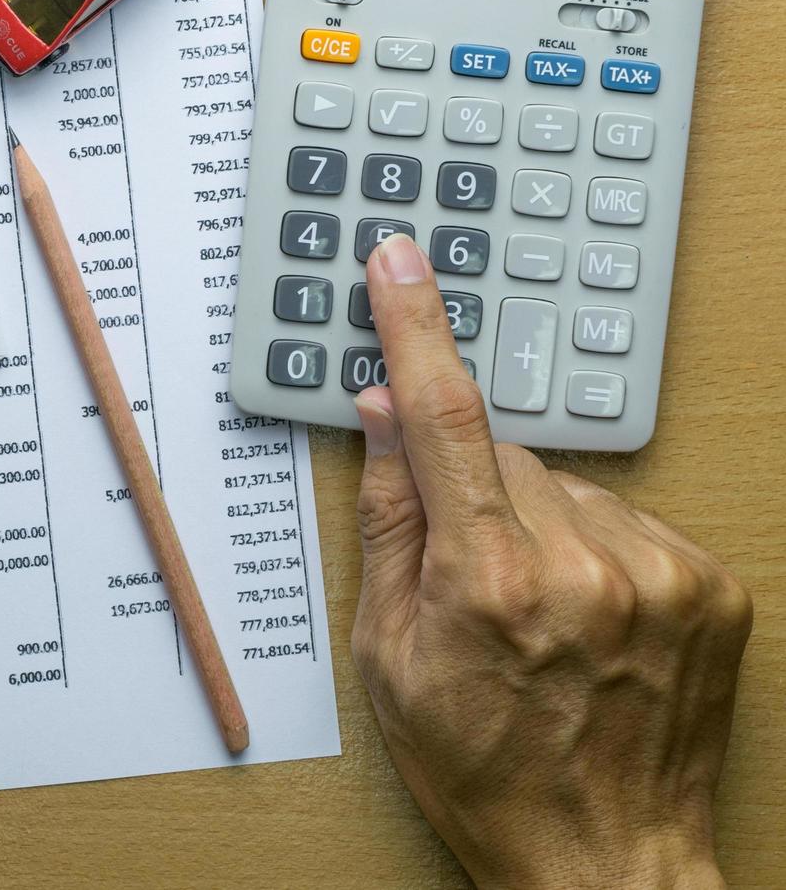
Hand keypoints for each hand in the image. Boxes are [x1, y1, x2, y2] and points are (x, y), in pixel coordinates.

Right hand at [350, 235, 751, 889]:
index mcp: (487, 582)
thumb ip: (389, 521)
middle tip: (467, 573)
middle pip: (503, 454)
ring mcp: (660, 572)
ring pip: (565, 486)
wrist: (603, 857)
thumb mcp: (387, 655)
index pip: (443, 419)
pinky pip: (627, 518)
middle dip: (471, 490)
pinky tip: (586, 614)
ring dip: (535, 522)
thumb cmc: (481, 768)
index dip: (415, 330)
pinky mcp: (710, 584)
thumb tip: (385, 418)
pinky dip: (594, 546)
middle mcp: (582, 564)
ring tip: (534, 612)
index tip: (402, 264)